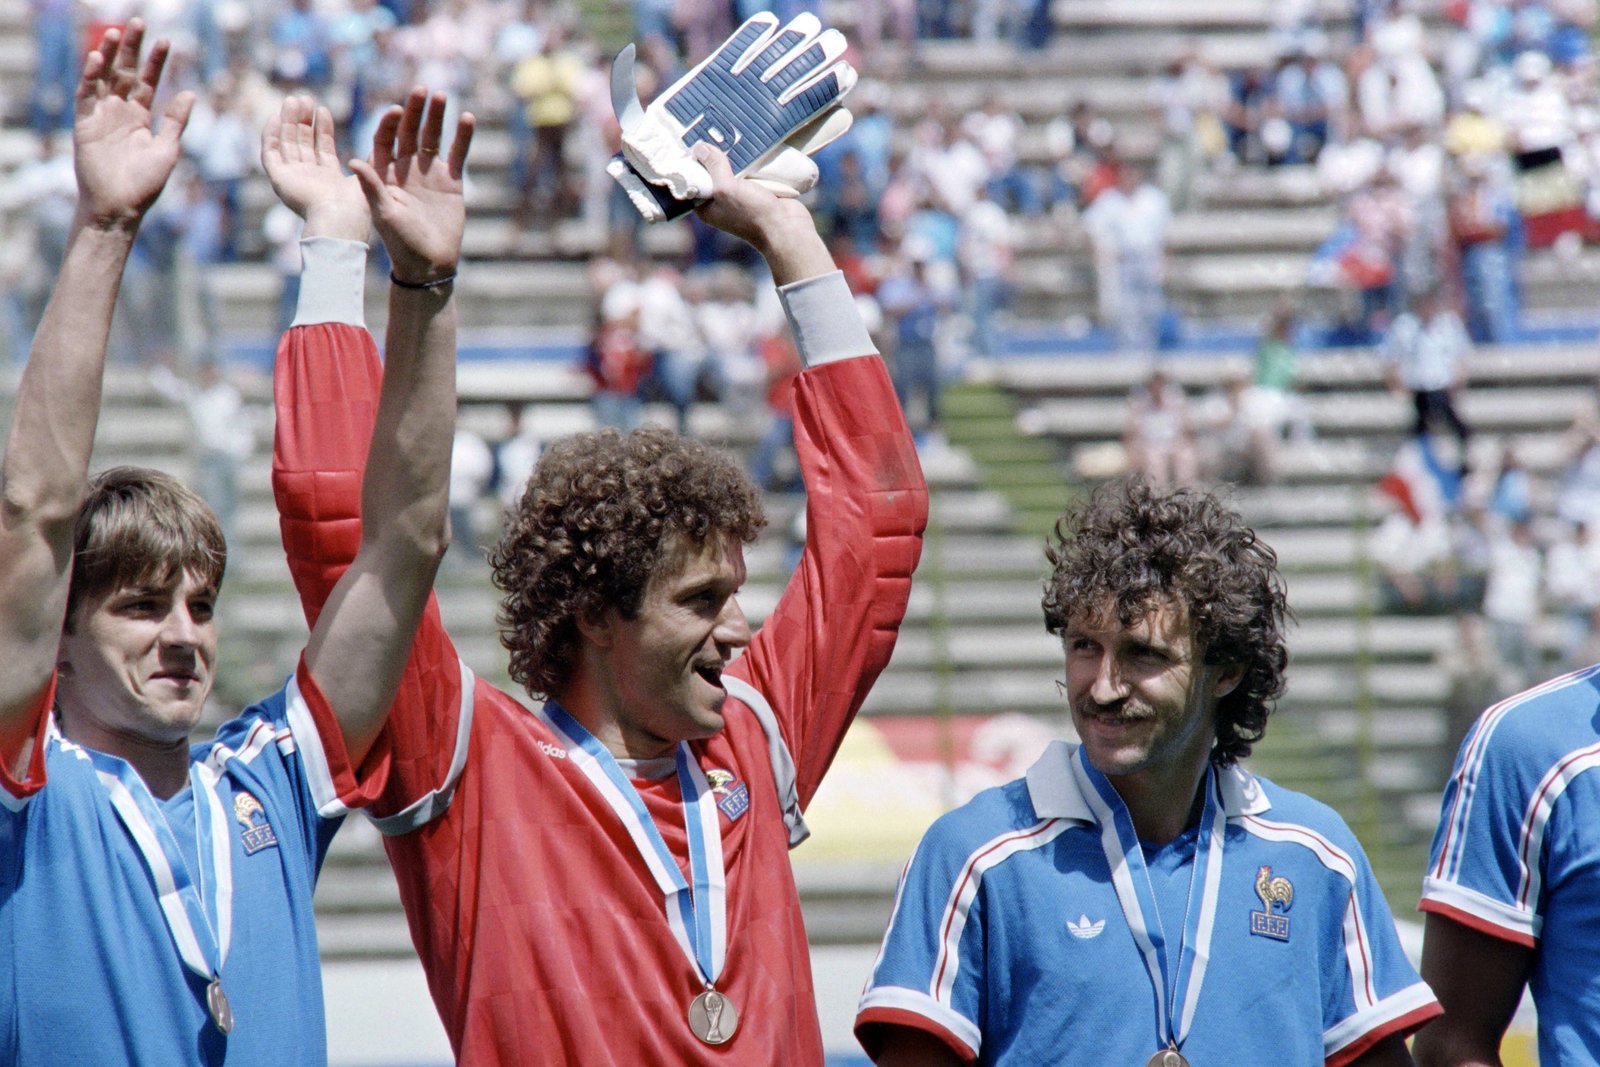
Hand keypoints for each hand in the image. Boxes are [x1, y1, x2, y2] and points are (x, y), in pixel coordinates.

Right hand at [73, 20, 193, 228]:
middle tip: (138, 21)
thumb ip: (176, 121)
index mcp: (141, 117)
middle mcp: (120, 112)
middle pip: (125, 72)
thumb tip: (190, 92)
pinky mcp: (84, 124)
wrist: (120, 207)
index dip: (155, 61)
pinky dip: (90, 77)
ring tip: (116, 32)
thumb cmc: (145, 184)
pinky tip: (97, 59)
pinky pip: (86, 95)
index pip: (148, 81)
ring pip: (103, 77)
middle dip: (131, 48)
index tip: (166, 40)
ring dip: (108, 55)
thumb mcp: (168, 149)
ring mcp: (101, 115)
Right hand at [261, 95, 368, 241]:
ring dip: (288, 122)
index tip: (323, 108)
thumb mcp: (366, 177)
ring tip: (293, 100)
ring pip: (286, 144)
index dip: (322, 128)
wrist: (338, 219)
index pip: (323, 148)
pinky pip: (269, 153)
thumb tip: (381, 143)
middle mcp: (309, 179)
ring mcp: (292, 179)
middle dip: (304, 121)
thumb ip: (368, 161)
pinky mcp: (278, 179)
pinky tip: (275, 117)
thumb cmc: (357, 206)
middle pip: (303, 144)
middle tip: (305, 98)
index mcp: (329, 181)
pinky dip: (270, 135)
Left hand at [349, 88, 474, 283]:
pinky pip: (457, 154)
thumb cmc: (401, 242)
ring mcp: (429, 173)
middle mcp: (405, 168)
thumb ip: (371, 187)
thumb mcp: (383, 214)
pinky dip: (462, 137)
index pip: (385, 139)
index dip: (389, 122)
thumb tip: (352, 160)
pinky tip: (467, 118)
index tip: (396, 110)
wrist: (429, 264)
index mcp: (384, 172)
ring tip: (442, 96)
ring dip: (437, 117)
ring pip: (433, 137)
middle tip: (421, 90)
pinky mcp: (451, 181)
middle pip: (409, 132)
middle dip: (414, 111)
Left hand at [691, 144, 829, 284]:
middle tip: (713, 131)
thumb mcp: (727, 188)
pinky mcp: (757, 191)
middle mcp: (721, 202)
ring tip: (730, 132)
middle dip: (715, 155)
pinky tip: (748, 143)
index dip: (693, 162)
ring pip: (733, 170)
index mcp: (706, 207)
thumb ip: (713, 167)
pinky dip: (749, 160)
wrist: (787, 228)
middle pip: (713, 173)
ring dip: (734, 156)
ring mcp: (740, 197)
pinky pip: (749, 171)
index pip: (694, 181)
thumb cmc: (753, 213)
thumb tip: (699, 147)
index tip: (694, 140)